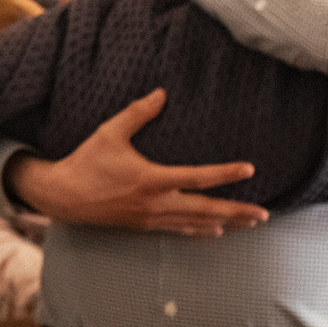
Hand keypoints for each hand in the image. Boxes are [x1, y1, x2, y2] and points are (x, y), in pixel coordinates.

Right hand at [4, 90, 269, 236]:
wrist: (64, 196)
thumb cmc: (86, 162)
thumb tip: (161, 94)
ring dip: (225, 224)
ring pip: (196, 224)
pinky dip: (200, 231)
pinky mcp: (143, 226)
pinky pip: (179, 231)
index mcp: (152, 179)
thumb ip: (137, 113)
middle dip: (237, 212)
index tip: (249, 169)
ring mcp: (151, 218)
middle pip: (206, 209)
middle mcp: (156, 202)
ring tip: (249, 224)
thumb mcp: (109, 132)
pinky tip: (214, 232)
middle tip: (263, 215)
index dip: (225, 173)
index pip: (198, 178)